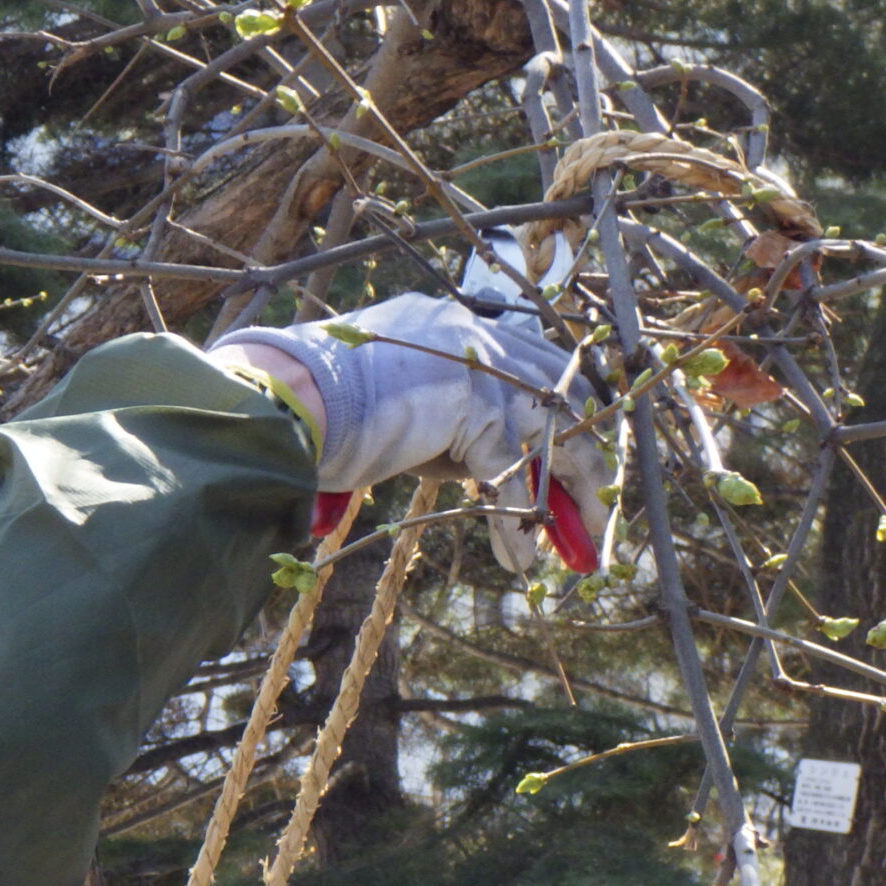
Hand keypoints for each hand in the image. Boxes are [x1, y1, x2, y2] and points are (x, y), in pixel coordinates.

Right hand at [215, 294, 605, 572]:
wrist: (291, 399)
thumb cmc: (322, 406)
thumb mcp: (398, 405)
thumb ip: (444, 420)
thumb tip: (481, 470)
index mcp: (457, 326)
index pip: (536, 364)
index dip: (564, 414)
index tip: (577, 456)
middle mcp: (477, 338)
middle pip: (564, 396)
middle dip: (586, 459)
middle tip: (595, 508)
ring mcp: (481, 371)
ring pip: (555, 437)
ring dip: (575, 496)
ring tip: (582, 542)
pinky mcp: (473, 411)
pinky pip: (510, 478)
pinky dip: (516, 525)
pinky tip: (519, 560)